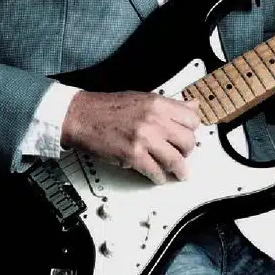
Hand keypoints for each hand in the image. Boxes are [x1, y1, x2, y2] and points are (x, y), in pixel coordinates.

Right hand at [61, 91, 200, 183]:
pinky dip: (159, 177)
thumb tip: (192, 106)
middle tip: (183, 155)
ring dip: (179, 169)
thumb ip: (169, 104)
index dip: (192, 130)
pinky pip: (155, 171)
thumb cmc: (108, 107)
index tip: (189, 135)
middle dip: (187, 151)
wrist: (82, 116)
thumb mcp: (143, 97)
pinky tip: (159, 176)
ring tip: (179, 172)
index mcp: (158, 104)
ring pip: (175, 159)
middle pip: (187, 141)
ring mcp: (144, 138)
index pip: (192, 119)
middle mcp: (154, 120)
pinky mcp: (133, 155)